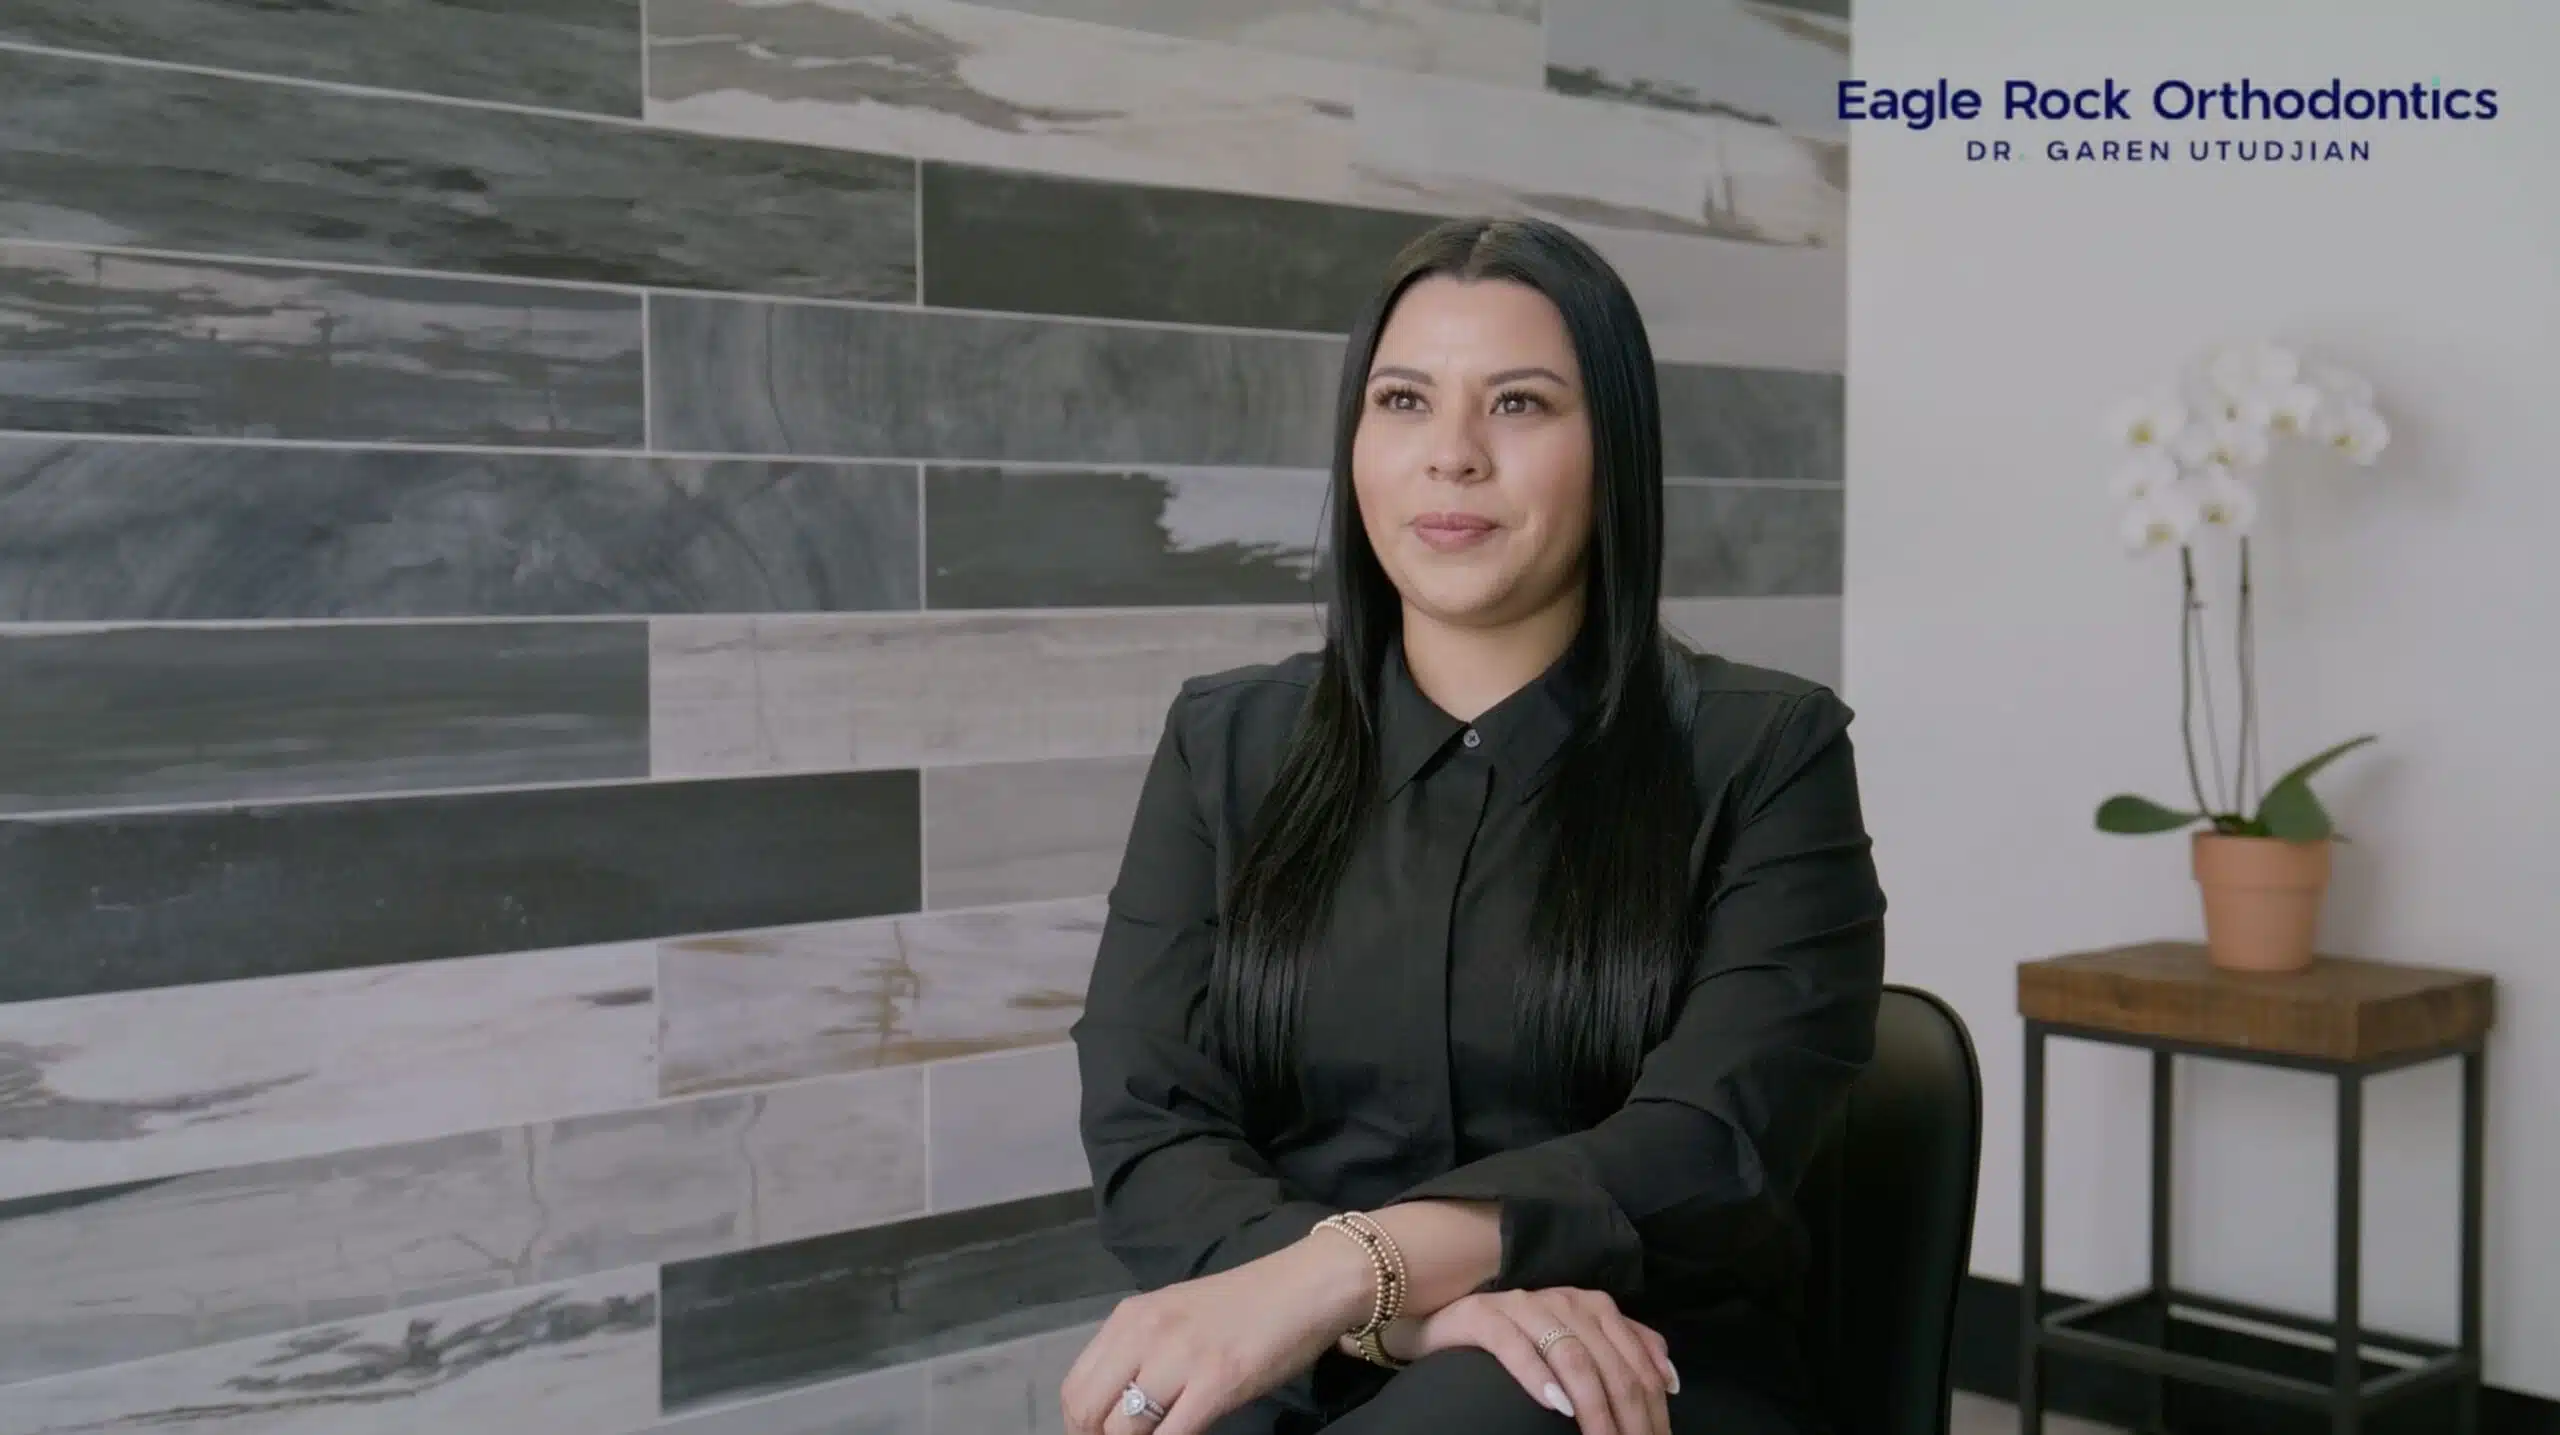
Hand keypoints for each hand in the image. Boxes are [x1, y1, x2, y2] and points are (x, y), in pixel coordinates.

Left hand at [1060, 1235, 1371, 1434]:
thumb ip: (1141, 1352)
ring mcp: (1180, 1358)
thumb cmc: (1245, 1305)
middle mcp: (1145, 1334)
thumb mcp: (1175, 1317)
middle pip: (1087, 1411)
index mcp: (1130, 1318)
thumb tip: (1115, 1405)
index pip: (1075, 1387)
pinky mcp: (1216, 1383)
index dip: (1080, 1427)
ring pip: (1122, 1430)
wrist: (1305, 1286)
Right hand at [1382, 1288, 1678, 1434]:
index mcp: (1593, 1306)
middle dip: (1626, 1416)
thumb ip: (1623, 1349)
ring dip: (1591, 1405)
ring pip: (1571, 1356)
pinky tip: (1555, 1406)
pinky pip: (1516, 1347)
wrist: (1446, 1317)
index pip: (1636, 1362)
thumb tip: (1669, 1377)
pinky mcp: (1483, 1317)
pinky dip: (1538, 1377)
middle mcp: (1563, 1300)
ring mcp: (1522, 1306)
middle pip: (1609, 1364)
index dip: (1652, 1408)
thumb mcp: (1575, 1340)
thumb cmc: (1519, 1338)